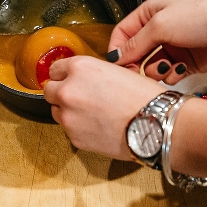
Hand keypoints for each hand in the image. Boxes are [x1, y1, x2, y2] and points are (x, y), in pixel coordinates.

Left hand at [43, 56, 165, 159]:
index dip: (65, 75)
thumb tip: (83, 80)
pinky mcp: (74, 137)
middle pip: (49, 90)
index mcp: (80, 68)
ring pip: (57, 111)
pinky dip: (79, 128)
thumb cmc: (145, 98)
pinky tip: (98, 127)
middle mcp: (68, 90)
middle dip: (62, 93)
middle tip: (80, 98)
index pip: (55, 69)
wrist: (156, 126)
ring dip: (69, 111)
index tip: (70, 79)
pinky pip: (69, 130)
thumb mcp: (118, 71)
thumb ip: (93, 74)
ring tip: (92, 114)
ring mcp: (69, 116)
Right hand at [107, 0, 206, 83]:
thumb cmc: (204, 14)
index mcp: (150, 13)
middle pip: (136, 53)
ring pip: (151, 67)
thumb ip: (136, 43)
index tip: (115, 67)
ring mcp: (175, 47)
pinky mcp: (189, 63)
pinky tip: (179, 71)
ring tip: (165, 68)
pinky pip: (170, 75)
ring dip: (154, 71)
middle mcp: (160, 30)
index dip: (116, 50)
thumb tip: (115, 58)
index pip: (123, 34)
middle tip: (135, 75)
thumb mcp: (161, 24)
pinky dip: (170, 76)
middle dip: (134, 65)